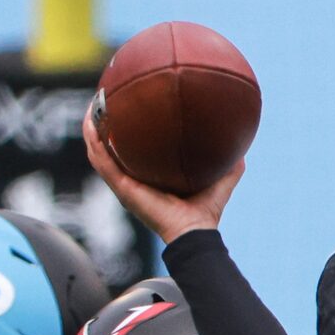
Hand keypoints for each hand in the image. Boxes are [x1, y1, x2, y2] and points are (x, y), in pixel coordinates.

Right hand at [83, 107, 244, 244]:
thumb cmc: (205, 213)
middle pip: (110, 149)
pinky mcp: (122, 189)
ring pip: (99, 152)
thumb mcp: (220, 179)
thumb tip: (242, 144)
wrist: (194, 233)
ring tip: (91, 107)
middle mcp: (133, 180)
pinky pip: (101, 162)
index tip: (126, 108)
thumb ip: (230, 163)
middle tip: (103, 101)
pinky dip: (94, 142)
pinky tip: (92, 123)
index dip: (127, 132)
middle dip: (104, 126)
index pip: (132, 152)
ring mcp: (124, 185)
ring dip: (92, 129)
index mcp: (149, 178)